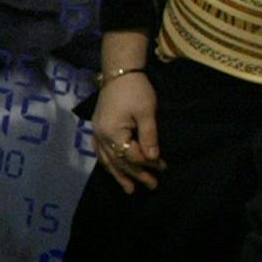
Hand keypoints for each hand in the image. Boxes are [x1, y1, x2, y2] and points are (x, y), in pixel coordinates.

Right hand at [89, 69, 163, 192]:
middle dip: (136, 174)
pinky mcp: (97, 127)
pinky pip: (99, 150)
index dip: (149, 163)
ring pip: (106, 159)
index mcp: (112, 132)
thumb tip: (153, 158)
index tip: (164, 166)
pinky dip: (106, 161)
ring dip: (118, 174)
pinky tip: (111, 168)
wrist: (119, 71)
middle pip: (119, 160)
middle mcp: (101, 135)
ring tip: (129, 189)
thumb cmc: (135, 90)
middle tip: (153, 185)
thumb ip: (149, 137)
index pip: (132, 155)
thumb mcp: (146, 112)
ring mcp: (97, 132)